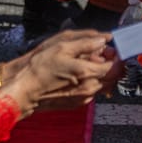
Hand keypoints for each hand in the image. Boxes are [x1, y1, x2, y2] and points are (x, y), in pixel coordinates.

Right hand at [0, 28, 118, 110]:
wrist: (25, 90)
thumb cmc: (39, 68)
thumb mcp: (62, 45)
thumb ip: (87, 42)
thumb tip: (104, 39)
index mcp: (87, 73)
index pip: (116, 65)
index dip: (117, 55)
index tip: (112, 48)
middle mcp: (90, 88)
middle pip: (114, 76)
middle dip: (110, 63)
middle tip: (98, 52)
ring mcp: (85, 98)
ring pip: (105, 83)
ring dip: (100, 72)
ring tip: (84, 62)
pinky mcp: (78, 103)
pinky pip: (93, 90)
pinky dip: (91, 80)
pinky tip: (76, 73)